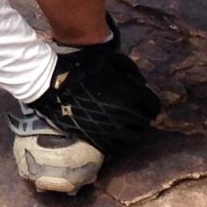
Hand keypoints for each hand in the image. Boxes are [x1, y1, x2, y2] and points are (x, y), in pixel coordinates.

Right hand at [37, 24, 161, 157]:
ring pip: (133, 137)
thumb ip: (130, 69)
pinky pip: (117, 148)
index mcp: (129, 92)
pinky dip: (119, 144)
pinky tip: (113, 136)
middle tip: (133, 113)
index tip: (143, 103)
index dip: (150, 104)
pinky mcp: (97, 139)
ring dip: (131, 131)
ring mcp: (110, 128)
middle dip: (141, 118)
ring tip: (123, 125)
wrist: (52, 84)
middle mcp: (124, 113)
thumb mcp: (109, 58)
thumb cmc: (81, 67)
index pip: (153, 106)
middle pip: (144, 123)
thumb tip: (142, 85)